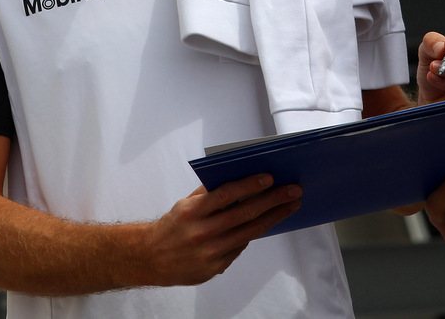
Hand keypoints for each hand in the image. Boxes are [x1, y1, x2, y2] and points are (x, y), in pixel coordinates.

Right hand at [143, 174, 302, 285]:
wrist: (151, 259)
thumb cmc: (172, 226)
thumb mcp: (185, 204)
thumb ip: (210, 193)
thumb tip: (240, 177)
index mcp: (193, 211)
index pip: (226, 194)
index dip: (249, 185)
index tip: (270, 178)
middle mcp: (202, 232)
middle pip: (245, 214)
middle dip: (273, 200)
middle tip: (293, 190)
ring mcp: (210, 252)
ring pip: (249, 232)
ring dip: (274, 217)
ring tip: (291, 206)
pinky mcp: (215, 267)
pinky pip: (240, 247)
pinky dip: (254, 233)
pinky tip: (268, 222)